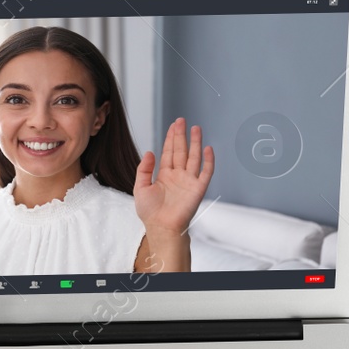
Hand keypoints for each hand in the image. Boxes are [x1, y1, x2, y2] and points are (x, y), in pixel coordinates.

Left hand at [134, 117, 213, 241]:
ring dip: (195, 143)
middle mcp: (178, 176)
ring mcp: (189, 181)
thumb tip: (150, 152)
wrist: (161, 227)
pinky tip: (208, 148)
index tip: (173, 125)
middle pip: (181, 151)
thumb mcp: (140, 187)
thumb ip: (144, 169)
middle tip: (182, 121)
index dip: (171, 138)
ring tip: (196, 128)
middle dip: (181, 135)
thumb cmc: (150, 213)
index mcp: (164, 175)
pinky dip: (208, 161)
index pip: (169, 152)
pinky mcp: (198, 189)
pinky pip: (205, 172)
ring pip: (194, 157)